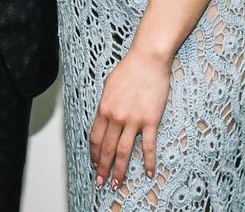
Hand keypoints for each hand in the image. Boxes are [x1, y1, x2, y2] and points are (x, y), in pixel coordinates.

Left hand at [89, 48, 169, 187]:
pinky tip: (150, 174)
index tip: (94, 164)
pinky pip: (148, 146)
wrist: (148, 59)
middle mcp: (116, 117)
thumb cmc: (128, 69)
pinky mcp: (150, 120)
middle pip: (106, 149)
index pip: (95, 138)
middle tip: (100, 183)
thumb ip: (105, 105)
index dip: (93, 154)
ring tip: (116, 185)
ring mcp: (133, 120)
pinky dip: (149, 162)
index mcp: (104, 109)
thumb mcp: (108, 86)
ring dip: (119, 171)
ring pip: (123, 152)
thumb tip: (103, 119)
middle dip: (102, 168)